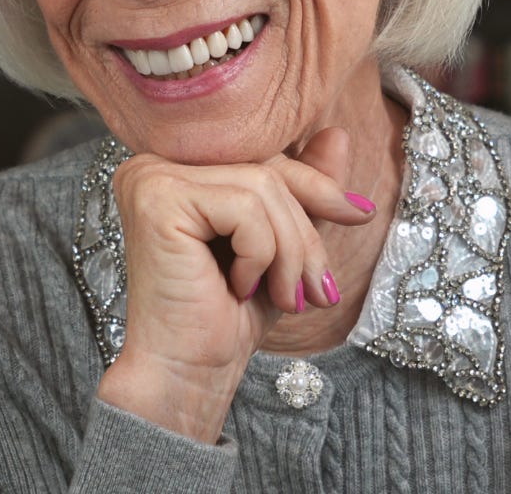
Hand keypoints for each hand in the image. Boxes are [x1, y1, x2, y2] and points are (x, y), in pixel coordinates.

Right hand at [95, 128, 376, 441]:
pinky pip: (243, 206)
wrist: (187, 376)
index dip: (315, 187)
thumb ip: (304, 187)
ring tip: (286, 296)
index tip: (359, 213)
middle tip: (317, 288)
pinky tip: (240, 288)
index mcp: (178, 165)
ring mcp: (151, 175)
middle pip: (265, 168)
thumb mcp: (280, 243)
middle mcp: (155, 161)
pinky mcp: (157, 196)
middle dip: (304, 230)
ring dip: (289, 250)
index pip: (263, 156)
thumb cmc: (227, 314)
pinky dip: (261, 254)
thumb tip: (338, 133)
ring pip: (261, 186)